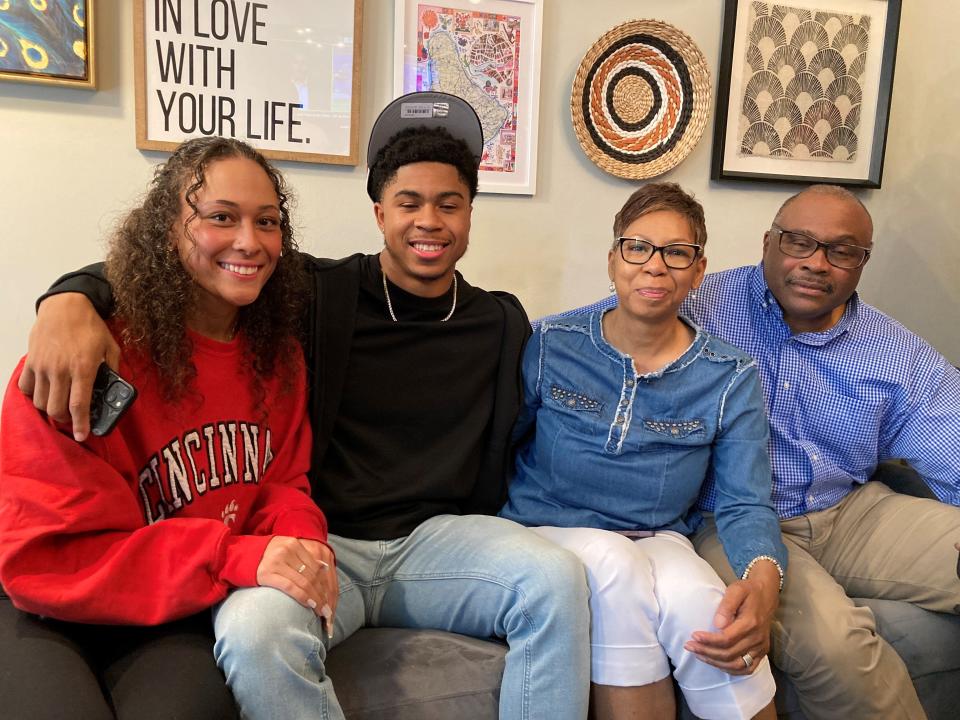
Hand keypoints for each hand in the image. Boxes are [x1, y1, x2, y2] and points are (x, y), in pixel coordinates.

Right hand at [19, 292, 118, 441]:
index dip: (81, 424)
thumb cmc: (91, 326)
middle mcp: (60, 369)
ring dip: (50, 409)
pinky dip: (34, 395)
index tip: (82, 435)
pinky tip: (45, 392)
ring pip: (40, 402)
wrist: (66, 305)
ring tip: (60, 404)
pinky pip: (26, 387)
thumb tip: (114, 388)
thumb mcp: (111, 347)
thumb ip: (114, 370)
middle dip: (66, 419)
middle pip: (56, 409)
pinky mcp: (31, 361)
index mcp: (83, 368)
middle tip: (73, 417)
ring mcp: (43, 366)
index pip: (79, 404)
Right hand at [256, 536, 337, 636]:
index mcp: (294, 544)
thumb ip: (302, 557)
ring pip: (304, 582)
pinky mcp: (267, 574)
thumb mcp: (284, 550)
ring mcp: (277, 562)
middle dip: (323, 595)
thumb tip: (324, 569)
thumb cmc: (263, 557)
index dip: (326, 584)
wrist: (235, 556)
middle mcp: (287, 551)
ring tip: (321, 611)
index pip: (316, 566)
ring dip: (316, 599)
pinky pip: (291, 587)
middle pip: (313, 575)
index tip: (331, 598)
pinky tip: (309, 605)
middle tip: (328, 610)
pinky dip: (303, 597)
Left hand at [683, 560, 779, 675]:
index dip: (709, 640)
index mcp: (751, 623)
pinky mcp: (761, 653)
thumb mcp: (736, 589)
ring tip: (698, 654)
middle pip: (729, 654)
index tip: (694, 636)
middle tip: (689, 646)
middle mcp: (757, 638)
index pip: (727, 639)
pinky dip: (730, 669)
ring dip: (715, 662)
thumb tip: (717, 624)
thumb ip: (727, 605)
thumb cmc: (748, 591)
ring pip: (737, 665)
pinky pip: (746, 668)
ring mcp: (761, 648)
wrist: (766, 595)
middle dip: (706, 652)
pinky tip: (715, 662)